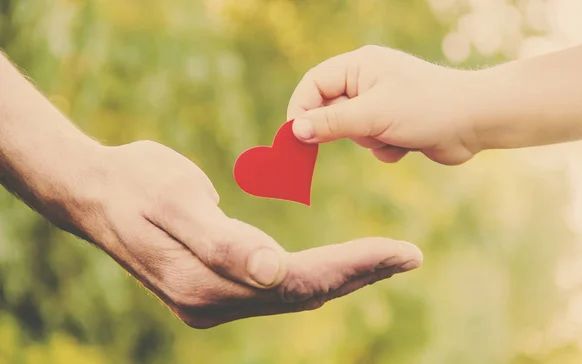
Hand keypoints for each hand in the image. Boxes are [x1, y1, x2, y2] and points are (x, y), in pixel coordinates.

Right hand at [62, 140, 421, 327]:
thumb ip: (223, 240)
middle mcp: (212, 302)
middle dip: (360, 274)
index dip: (353, 267)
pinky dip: (314, 276)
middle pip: (302, 296)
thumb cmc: (135, 183)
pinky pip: (276, 291)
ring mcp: (211, 301)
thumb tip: (274, 271)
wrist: (96, 192)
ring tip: (387, 259)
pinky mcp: (212, 290)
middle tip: (409, 256)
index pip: (297, 282)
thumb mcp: (174, 200)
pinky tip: (338, 266)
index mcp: (205, 281)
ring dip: (342, 278)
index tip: (402, 251)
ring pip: (293, 296)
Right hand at [287, 45, 481, 164]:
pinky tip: (407, 144)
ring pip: (351, 131)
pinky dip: (385, 148)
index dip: (301, 109)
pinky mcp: (393, 125)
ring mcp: (380, 104)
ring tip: (394, 135)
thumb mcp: (373, 115)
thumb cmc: (426, 108)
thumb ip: (331, 123)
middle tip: (361, 134)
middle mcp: (367, 81)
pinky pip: (371, 143)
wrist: (476, 122)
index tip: (294, 137)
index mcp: (359, 66)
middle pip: (330, 109)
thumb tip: (295, 130)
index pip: (314, 84)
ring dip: (369, 141)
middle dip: (345, 129)